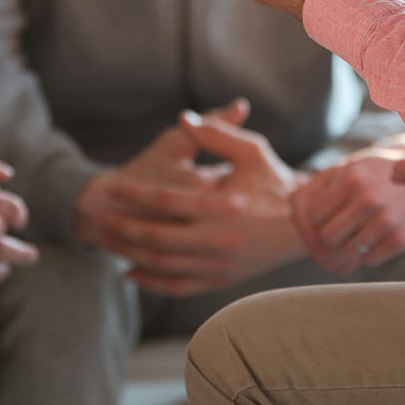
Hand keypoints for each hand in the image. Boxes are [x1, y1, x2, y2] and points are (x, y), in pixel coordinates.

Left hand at [92, 110, 306, 296]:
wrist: (306, 226)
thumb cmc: (276, 181)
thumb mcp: (252, 150)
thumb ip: (216, 133)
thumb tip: (185, 117)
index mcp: (224, 206)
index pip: (166, 200)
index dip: (134, 193)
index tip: (109, 186)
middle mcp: (219, 239)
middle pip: (157, 237)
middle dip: (123, 228)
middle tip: (98, 218)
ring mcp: (220, 265)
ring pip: (163, 264)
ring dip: (131, 254)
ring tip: (107, 241)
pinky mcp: (222, 281)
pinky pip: (178, 287)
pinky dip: (152, 282)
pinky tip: (130, 271)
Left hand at [291, 147, 404, 275]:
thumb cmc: (383, 172)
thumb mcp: (352, 167)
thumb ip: (318, 184)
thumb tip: (290, 209)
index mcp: (351, 177)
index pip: (311, 216)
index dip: (308, 225)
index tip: (315, 227)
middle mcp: (368, 198)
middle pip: (325, 238)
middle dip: (322, 243)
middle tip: (327, 244)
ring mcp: (387, 220)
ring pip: (345, 253)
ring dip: (341, 254)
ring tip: (345, 246)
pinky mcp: (402, 239)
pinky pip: (367, 260)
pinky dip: (364, 256)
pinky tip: (368, 244)